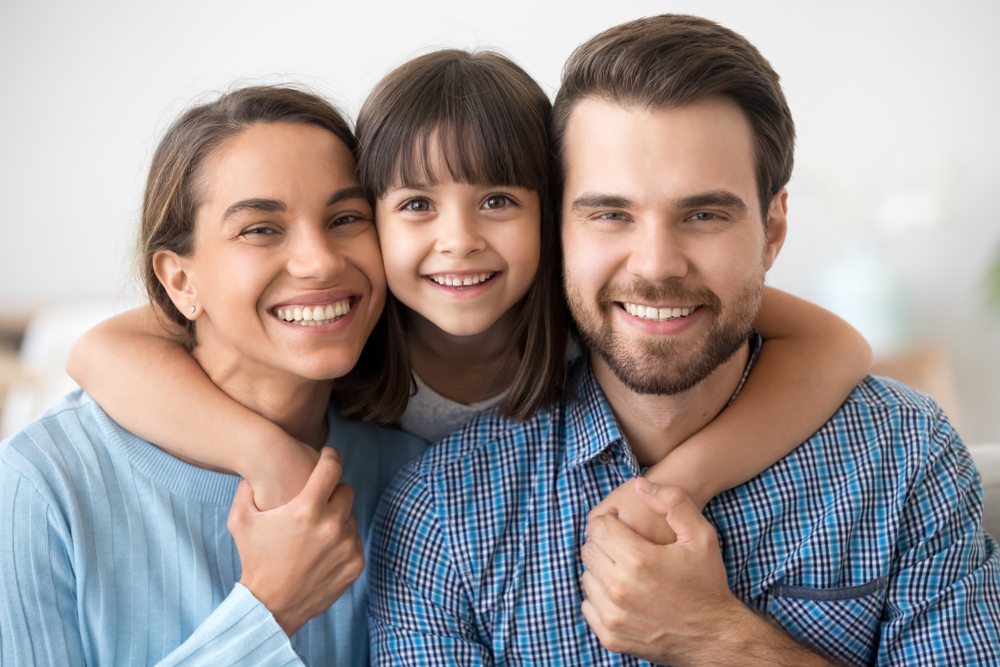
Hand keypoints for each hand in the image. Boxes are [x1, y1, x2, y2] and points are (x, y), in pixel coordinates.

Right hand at [229, 447, 363, 636]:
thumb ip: (246, 491)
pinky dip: (343, 540)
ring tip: (317, 528)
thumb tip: (253, 471)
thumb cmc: (254, 560)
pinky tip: (323, 547)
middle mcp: (331, 526)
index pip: (331, 468)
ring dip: (338, 518)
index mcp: (306, 510)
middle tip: (319, 498)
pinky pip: (354, 540)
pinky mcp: (355, 563)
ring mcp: (346, 546)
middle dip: (333, 491)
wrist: (270, 607)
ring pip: (351, 517)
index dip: (330, 457)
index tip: (328, 455)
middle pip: (346, 491)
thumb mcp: (241, 521)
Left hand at [581, 479, 755, 664]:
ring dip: (601, 569)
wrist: (715, 635)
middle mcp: (620, 589)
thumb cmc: (707, 582)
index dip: (611, 521)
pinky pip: (588, 605)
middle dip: (604, 543)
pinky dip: (600, 596)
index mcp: (638, 560)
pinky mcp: (610, 637)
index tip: (624, 526)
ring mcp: (613, 616)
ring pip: (587, 577)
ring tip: (627, 570)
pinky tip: (623, 592)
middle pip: (589, 550)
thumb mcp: (702, 535)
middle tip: (626, 547)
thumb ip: (673, 501)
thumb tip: (640, 485)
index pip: (598, 528)